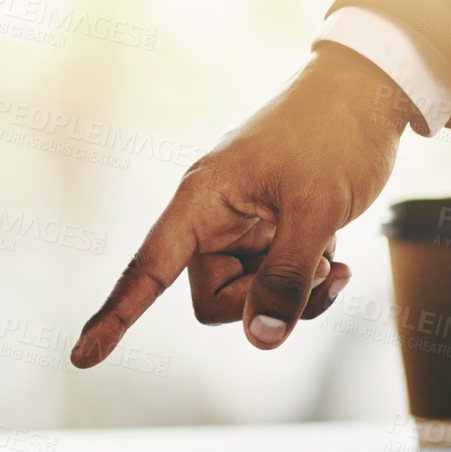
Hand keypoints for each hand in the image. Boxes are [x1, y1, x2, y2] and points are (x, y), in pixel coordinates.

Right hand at [71, 46, 408, 365]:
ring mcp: (243, 228)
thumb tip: (261, 339)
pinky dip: (307, 283)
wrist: (368, 93)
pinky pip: (274, 283)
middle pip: (214, 299)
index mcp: (201, 201)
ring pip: (250, 297)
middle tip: (316, 275)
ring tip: (334, 261)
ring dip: (295, 294)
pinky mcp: (271, 234)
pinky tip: (338, 261)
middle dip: (262, 302)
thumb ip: (286, 277)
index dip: (117, 315)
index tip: (82, 357)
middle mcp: (212, 218)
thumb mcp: (316, 210)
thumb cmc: (333, 134)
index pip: (147, 269)